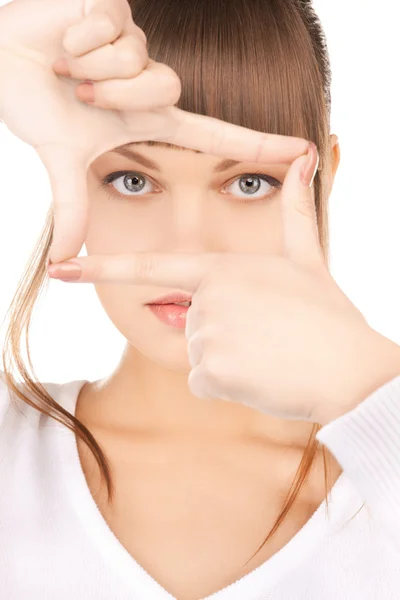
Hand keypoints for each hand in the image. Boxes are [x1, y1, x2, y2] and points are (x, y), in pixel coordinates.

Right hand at [0, 0, 308, 264]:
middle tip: (76, 92)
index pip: (217, 134)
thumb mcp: (62, 158)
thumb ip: (72, 208)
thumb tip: (62, 263)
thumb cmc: (36, 100)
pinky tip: (65, 35)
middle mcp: (152, 82)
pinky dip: (77, 35)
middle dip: (112, 95)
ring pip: (137, 60)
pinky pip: (112, 26)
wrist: (3, 52)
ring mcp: (140, 44)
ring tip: (66, 63)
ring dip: (90, 67)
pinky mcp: (122, 7)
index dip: (260, 143)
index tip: (306, 150)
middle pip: (164, 89)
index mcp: (150, 118)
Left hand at [47, 142, 399, 424]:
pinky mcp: (210, 372)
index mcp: (221, 268)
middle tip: (267, 336)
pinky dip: (228, 386)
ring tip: (267, 354)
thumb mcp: (307, 258)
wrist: (352, 369)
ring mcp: (206, 334)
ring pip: (197, 355)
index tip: (61, 269)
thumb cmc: (328, 314)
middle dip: (221, 335)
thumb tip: (307, 157)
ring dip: (227, 362)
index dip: (101, 269)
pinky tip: (261, 377)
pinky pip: (203, 383)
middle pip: (189, 323)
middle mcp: (206, 297)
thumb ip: (294, 210)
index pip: (151, 269)